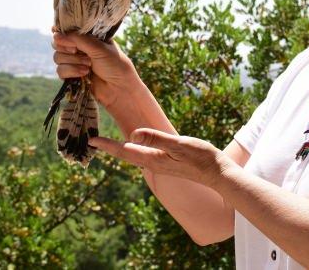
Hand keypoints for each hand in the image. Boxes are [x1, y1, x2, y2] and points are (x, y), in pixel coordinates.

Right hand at [52, 32, 140, 109]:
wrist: (119, 88)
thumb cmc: (115, 64)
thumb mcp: (98, 47)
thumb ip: (77, 39)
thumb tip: (55, 35)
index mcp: (88, 36)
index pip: (67, 30)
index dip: (63, 35)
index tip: (70, 41)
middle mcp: (80, 47)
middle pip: (58, 43)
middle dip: (68, 49)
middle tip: (78, 51)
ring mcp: (75, 61)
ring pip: (58, 57)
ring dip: (73, 61)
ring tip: (89, 66)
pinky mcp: (72, 75)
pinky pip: (60, 70)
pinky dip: (71, 71)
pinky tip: (84, 74)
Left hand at [89, 129, 236, 188]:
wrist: (217, 173)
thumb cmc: (200, 157)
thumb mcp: (178, 144)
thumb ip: (156, 139)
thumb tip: (133, 134)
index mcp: (153, 159)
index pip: (125, 150)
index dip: (107, 145)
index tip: (91, 140)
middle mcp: (153, 164)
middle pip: (126, 154)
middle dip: (110, 148)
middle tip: (93, 141)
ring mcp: (160, 164)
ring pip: (134, 156)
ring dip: (120, 149)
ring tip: (108, 143)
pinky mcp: (168, 163)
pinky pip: (144, 156)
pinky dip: (134, 149)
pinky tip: (136, 146)